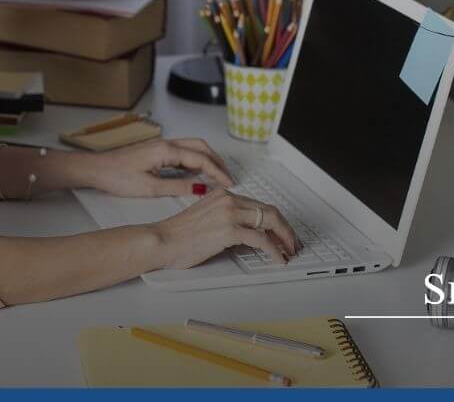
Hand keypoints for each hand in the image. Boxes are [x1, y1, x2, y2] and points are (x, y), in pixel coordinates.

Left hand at [85, 138, 233, 197]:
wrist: (96, 169)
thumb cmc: (116, 176)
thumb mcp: (149, 188)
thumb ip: (177, 187)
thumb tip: (200, 188)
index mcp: (166, 150)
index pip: (201, 159)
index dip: (217, 172)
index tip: (228, 184)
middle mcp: (166, 143)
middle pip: (201, 147)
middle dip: (218, 162)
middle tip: (228, 178)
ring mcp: (162, 145)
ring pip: (193, 147)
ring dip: (208, 159)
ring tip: (217, 176)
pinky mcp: (157, 150)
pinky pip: (184, 151)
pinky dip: (196, 159)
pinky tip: (198, 173)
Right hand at [151, 188, 300, 268]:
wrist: (161, 240)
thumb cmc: (177, 235)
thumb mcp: (205, 219)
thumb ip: (224, 219)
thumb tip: (244, 234)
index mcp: (223, 195)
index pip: (258, 205)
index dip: (274, 220)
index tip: (281, 232)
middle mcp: (228, 200)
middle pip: (269, 211)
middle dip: (285, 228)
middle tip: (292, 242)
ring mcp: (229, 213)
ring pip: (270, 221)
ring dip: (284, 238)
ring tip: (289, 251)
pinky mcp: (229, 230)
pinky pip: (261, 239)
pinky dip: (274, 250)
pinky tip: (277, 258)